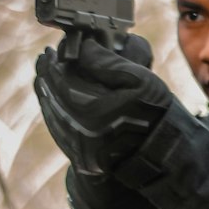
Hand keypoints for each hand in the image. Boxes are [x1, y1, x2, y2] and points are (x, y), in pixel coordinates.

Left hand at [34, 33, 171, 175]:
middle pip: (54, 97)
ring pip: (53, 115)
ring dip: (46, 93)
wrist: (164, 149)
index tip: (52, 50)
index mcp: (94, 110)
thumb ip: (107, 62)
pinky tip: (52, 101)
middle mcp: (83, 133)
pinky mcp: (83, 160)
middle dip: (46, 75)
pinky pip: (59, 133)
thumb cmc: (153, 110)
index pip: (62, 80)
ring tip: (44, 76)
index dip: (54, 63)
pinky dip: (52, 114)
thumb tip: (82, 47)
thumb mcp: (138, 79)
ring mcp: (81, 150)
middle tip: (44, 59)